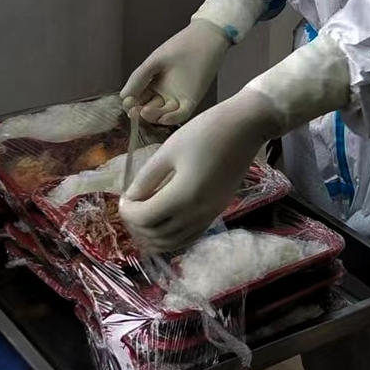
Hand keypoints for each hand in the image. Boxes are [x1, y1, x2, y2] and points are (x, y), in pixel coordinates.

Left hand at [119, 91, 271, 251]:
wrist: (246, 127)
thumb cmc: (206, 131)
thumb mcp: (170, 149)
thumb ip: (147, 177)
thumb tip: (131, 197)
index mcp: (183, 196)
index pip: (145, 218)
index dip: (128, 211)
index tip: (123, 197)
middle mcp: (197, 214)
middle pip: (157, 235)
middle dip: (137, 225)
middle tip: (131, 207)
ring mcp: (209, 215)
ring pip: (173, 242)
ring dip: (153, 235)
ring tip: (144, 217)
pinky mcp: (217, 212)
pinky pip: (189, 236)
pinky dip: (172, 237)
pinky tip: (165, 223)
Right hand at [120, 19, 230, 126]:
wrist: (205, 38)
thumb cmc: (180, 46)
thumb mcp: (155, 62)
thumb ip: (139, 78)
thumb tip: (124, 96)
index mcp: (152, 84)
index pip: (138, 100)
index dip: (131, 103)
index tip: (127, 103)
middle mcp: (164, 94)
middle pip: (149, 110)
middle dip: (140, 113)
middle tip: (134, 111)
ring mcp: (177, 98)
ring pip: (163, 114)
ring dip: (154, 116)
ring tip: (145, 111)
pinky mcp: (191, 100)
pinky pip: (180, 114)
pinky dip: (172, 118)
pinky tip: (164, 116)